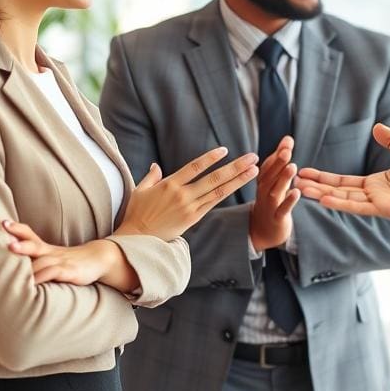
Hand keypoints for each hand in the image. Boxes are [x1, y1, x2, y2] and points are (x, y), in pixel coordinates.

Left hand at [4, 220, 123, 285]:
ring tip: (9, 268)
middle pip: (34, 246)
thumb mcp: (53, 256)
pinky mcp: (70, 272)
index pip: (30, 235)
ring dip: (27, 265)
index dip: (17, 229)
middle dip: (21, 245)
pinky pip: (53, 274)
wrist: (99, 258)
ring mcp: (61, 262)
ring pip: (42, 262)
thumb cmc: (71, 260)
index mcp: (46, 249)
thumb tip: (11, 258)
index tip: (3, 222)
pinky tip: (31, 284)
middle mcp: (52, 253)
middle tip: (7, 244)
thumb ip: (35, 257)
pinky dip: (41, 278)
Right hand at [116, 147, 258, 241]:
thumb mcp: (139, 191)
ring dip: (238, 180)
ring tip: (254, 170)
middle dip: (236, 167)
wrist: (136, 241)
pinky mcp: (193, 219)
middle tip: (253, 157)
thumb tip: (156, 165)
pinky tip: (238, 186)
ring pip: (218, 191)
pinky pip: (213, 203)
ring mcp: (189, 208)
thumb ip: (151, 177)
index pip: (194, 167)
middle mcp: (182, 195)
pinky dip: (227, 194)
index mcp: (169, 184)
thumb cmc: (136, 215)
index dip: (210, 158)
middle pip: (214, 178)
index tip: (225, 150)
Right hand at [249, 135, 300, 251]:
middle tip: (287, 151)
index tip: (287, 141)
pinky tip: (296, 192)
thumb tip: (288, 138)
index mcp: (263, 181)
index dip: (278, 153)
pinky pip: (282, 209)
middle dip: (278, 163)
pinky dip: (288, 201)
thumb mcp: (275, 180)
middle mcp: (264, 191)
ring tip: (292, 167)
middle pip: (270, 176)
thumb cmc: (271, 200)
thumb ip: (281, 160)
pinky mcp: (277, 218)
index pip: (268, 165)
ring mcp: (270, 205)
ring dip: (283, 179)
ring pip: (275, 191)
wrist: (263, 230)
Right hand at [294, 123, 389, 230]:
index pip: (342, 180)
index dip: (323, 177)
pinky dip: (340, 203)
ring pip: (343, 199)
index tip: (304, 172)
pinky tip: (324, 199)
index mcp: (375, 183)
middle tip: (292, 180)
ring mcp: (376, 203)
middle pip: (337, 190)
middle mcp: (371, 195)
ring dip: (322, 195)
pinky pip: (358, 206)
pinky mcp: (384, 209)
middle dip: (315, 186)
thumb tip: (376, 128)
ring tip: (300, 190)